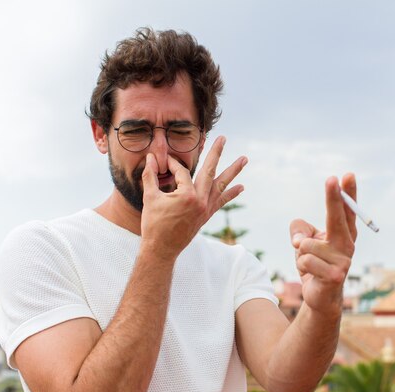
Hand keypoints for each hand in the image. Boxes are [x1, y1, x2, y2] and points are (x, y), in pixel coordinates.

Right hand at [140, 136, 245, 259]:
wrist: (161, 249)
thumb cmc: (154, 224)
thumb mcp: (150, 197)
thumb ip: (150, 176)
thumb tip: (150, 157)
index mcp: (187, 195)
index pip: (181, 172)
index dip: (171, 165)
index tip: (162, 162)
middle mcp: (201, 201)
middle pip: (210, 171)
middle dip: (216, 153)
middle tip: (223, 139)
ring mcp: (206, 208)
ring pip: (222, 185)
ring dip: (233, 171)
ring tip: (244, 159)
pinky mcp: (207, 215)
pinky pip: (222, 201)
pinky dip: (231, 194)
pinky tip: (241, 187)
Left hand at [290, 173, 356, 315]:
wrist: (319, 296)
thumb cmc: (313, 262)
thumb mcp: (302, 240)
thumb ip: (299, 229)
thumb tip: (299, 240)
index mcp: (343, 234)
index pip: (347, 210)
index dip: (347, 193)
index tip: (346, 175)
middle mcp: (347, 245)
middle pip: (338, 218)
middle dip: (334, 198)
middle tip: (331, 178)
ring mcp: (343, 261)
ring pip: (308, 245)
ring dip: (301, 252)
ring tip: (309, 263)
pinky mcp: (335, 276)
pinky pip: (305, 260)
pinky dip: (301, 265)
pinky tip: (310, 274)